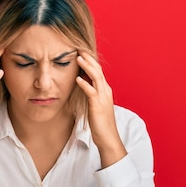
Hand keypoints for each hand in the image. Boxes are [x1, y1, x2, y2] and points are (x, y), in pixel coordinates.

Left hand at [76, 51, 126, 167]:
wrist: (108, 138)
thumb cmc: (101, 124)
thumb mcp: (96, 106)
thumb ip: (91, 95)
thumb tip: (83, 85)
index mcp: (105, 90)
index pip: (98, 71)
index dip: (90, 61)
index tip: (81, 53)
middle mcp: (105, 91)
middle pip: (98, 70)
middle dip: (89, 59)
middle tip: (79, 49)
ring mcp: (103, 97)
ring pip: (96, 77)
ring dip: (87, 66)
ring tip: (78, 58)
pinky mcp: (97, 105)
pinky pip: (91, 92)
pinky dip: (84, 84)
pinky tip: (77, 79)